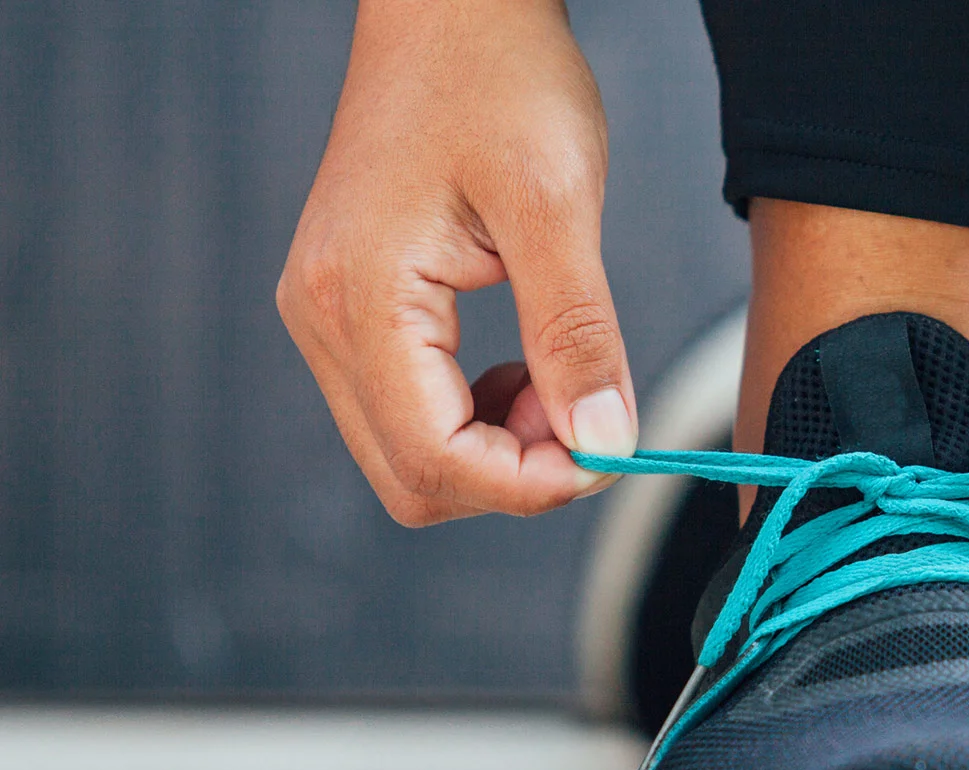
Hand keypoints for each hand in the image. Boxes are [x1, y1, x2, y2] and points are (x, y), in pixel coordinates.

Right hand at [277, 0, 634, 525]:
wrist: (453, 8)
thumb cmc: (498, 78)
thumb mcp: (557, 206)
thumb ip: (577, 335)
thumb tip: (604, 443)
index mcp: (357, 298)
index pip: (435, 460)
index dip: (531, 485)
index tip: (609, 452)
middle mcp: (320, 317)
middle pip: (413, 478)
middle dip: (514, 477)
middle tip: (590, 416)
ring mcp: (328, 315)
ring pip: (410, 454)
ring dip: (500, 449)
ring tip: (564, 380)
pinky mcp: (352, 308)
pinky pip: (410, 409)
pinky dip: (480, 416)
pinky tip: (529, 367)